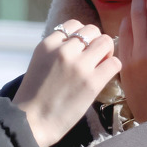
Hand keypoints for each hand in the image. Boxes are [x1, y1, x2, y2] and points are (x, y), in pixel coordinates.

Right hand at [13, 19, 120, 146]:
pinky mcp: (92, 82)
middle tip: (95, 57)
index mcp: (47, 44)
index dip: (81, 35)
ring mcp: (79, 65)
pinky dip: (113, 67)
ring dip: (107, 51)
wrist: (32, 122)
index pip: (73, 24)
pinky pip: (114, 62)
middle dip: (96, 41)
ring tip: (101, 64)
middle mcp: (63, 50)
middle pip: (92, 30)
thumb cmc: (34, 97)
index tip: (81, 48)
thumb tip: (79, 43)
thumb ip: (55, 50)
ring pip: (105, 41)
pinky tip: (106, 76)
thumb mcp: (39, 63)